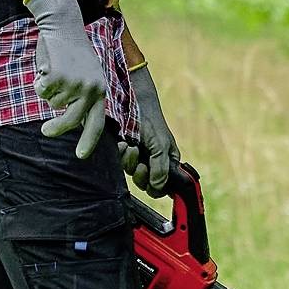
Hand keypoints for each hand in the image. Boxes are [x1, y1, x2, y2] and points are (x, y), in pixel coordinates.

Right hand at [26, 0, 108, 159]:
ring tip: (56, 71)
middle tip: (45, 132)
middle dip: (56, 129)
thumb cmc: (73, 52)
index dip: (89, 140)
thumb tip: (74, 121)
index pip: (97, 122)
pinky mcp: (59, 77)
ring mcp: (75, 83)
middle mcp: (91, 89)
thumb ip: (82, 97)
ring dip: (49, 91)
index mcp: (101, 89)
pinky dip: (40, 81)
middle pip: (70, 120)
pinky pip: (42, 90)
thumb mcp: (86, 75)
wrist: (65, 25)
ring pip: (53, 103)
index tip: (81, 155)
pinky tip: (48, 66)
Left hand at [121, 62, 179, 193]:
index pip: (163, 185)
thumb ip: (161, 168)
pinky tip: (122, 143)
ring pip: (131, 173)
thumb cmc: (149, 120)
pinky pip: (120, 163)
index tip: (151, 179)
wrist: (129, 101)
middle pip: (145, 183)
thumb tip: (157, 187)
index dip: (156, 187)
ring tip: (131, 146)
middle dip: (141, 174)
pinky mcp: (123, 151)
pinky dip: (121, 155)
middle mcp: (153, 160)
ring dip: (130, 161)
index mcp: (168, 160)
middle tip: (141, 165)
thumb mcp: (160, 144)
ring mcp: (138, 156)